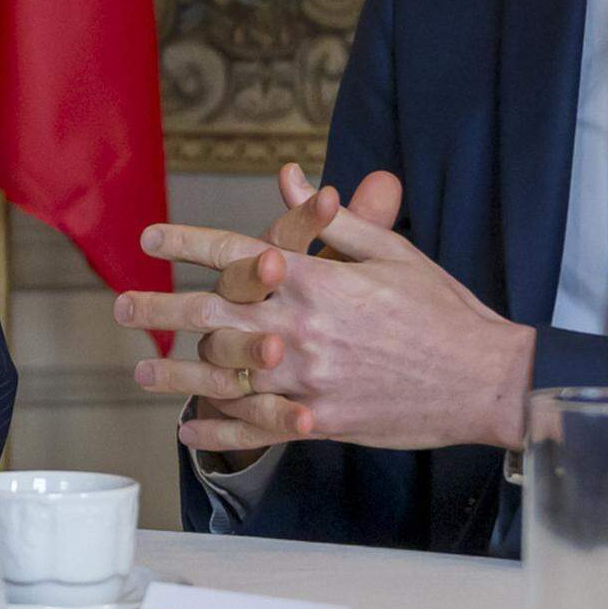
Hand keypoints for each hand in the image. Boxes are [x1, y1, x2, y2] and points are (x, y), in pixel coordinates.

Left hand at [120, 201, 531, 453]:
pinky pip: (255, 429)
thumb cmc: (443, 310)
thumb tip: (289, 177)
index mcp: (319, 281)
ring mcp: (309, 381)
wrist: (488, 380)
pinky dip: (218, 431)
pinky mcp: (321, 422)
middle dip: (160, 309)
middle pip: (213, 317)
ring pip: (224, 377)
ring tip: (139, 373)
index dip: (187, 243)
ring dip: (175, 375)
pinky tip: (187, 429)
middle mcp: (305, 330)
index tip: (148, 239)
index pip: (236, 255)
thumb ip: (330, 221)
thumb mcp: (391, 253)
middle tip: (120, 307)